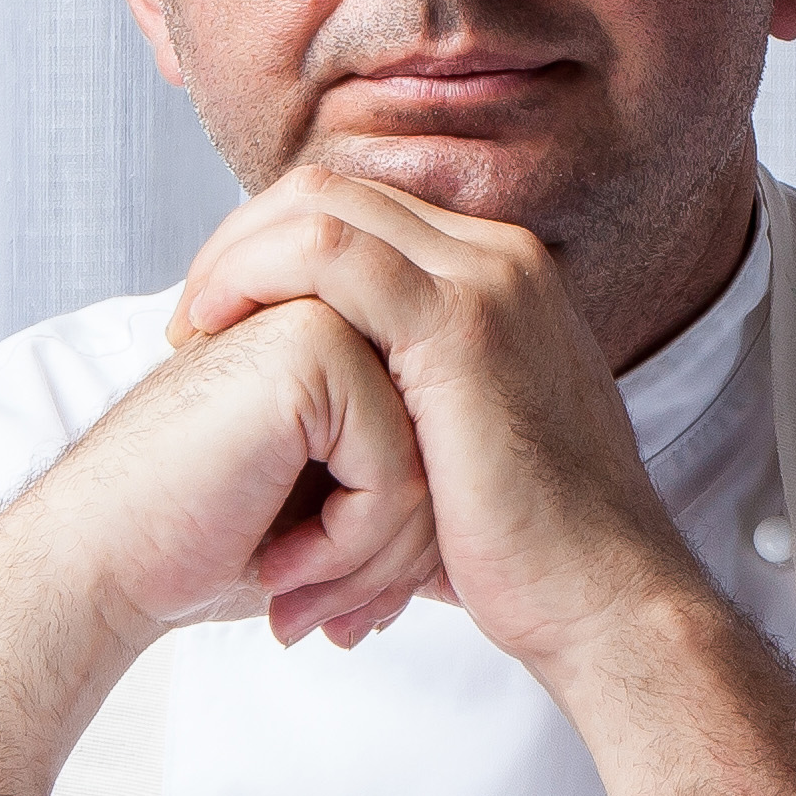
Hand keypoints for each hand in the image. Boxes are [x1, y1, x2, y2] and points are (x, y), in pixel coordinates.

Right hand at [24, 292, 439, 655]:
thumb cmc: (201, 548)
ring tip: (302, 598)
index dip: (408, 545)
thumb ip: (402, 481)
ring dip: (371, 567)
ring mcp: (327, 318)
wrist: (95, 568)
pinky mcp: (313, 349)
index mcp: (348, 341)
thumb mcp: (330, 515)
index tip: (352, 603)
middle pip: (448, 457)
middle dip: (398, 563)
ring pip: (432, 471)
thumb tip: (497, 533)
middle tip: (334, 619)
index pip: (446, 448)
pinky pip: (398, 475)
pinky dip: (348, 548)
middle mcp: (343, 316)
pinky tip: (281, 569)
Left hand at [169, 171, 694, 677]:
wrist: (605, 604)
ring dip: (235, 255)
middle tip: (190, 317)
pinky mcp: (461, 322)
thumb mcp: (454, 458)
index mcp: (501, 280)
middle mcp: (500, 260)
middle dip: (242, 243)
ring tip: (191, 326)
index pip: (361, 214)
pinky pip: (327, 252)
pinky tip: (215, 329)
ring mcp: (488, 281)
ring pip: (321, 206)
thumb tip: (332, 442)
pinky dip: (254, 275)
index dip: (273, 250)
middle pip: (333, 192)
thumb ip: (401, 414)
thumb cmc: (527, 559)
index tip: (220, 319)